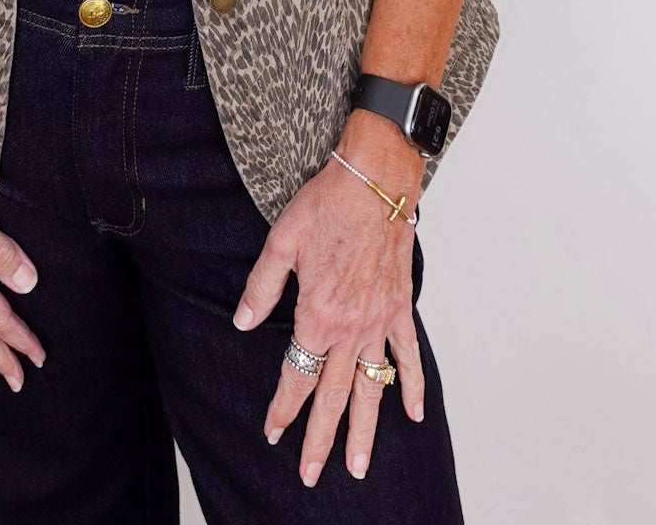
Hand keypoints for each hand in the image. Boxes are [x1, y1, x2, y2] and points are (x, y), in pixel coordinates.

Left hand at [231, 110, 426, 486]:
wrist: (376, 180)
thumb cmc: (327, 204)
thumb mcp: (281, 241)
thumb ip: (261, 288)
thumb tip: (242, 323)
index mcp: (317, 314)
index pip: (298, 374)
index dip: (283, 406)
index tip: (273, 431)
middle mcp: (351, 327)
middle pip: (334, 396)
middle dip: (319, 438)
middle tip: (310, 473)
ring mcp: (379, 321)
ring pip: (372, 387)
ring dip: (365, 430)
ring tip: (358, 466)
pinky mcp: (400, 308)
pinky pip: (408, 356)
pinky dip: (412, 385)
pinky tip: (413, 414)